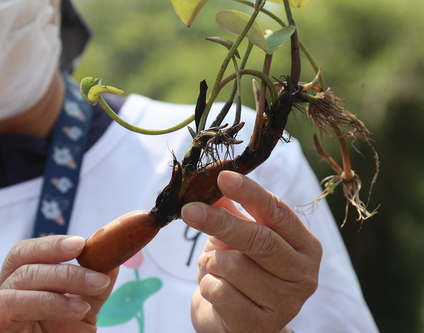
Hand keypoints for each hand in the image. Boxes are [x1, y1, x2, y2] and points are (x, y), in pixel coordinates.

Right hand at [0, 235, 118, 332]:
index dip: (51, 246)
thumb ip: (94, 289)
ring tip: (82, 309)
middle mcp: (1, 296)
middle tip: (98, 281)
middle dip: (63, 272)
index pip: (26, 253)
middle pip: (22, 271)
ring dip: (51, 299)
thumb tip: (112, 260)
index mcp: (18, 282)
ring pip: (11, 298)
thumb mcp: (81, 312)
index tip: (81, 244)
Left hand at [181, 171, 321, 332]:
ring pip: (234, 266)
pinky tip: (214, 289)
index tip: (223, 177)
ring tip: (212, 266)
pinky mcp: (261, 325)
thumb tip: (212, 183)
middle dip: (219, 222)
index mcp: (304, 244)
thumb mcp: (236, 236)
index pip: (277, 211)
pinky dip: (207, 284)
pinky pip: (220, 292)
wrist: (235, 322)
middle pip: (258, 239)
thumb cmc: (239, 271)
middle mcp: (303, 274)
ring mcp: (286, 303)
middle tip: (189, 209)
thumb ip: (228, 209)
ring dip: (211, 261)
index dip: (249, 193)